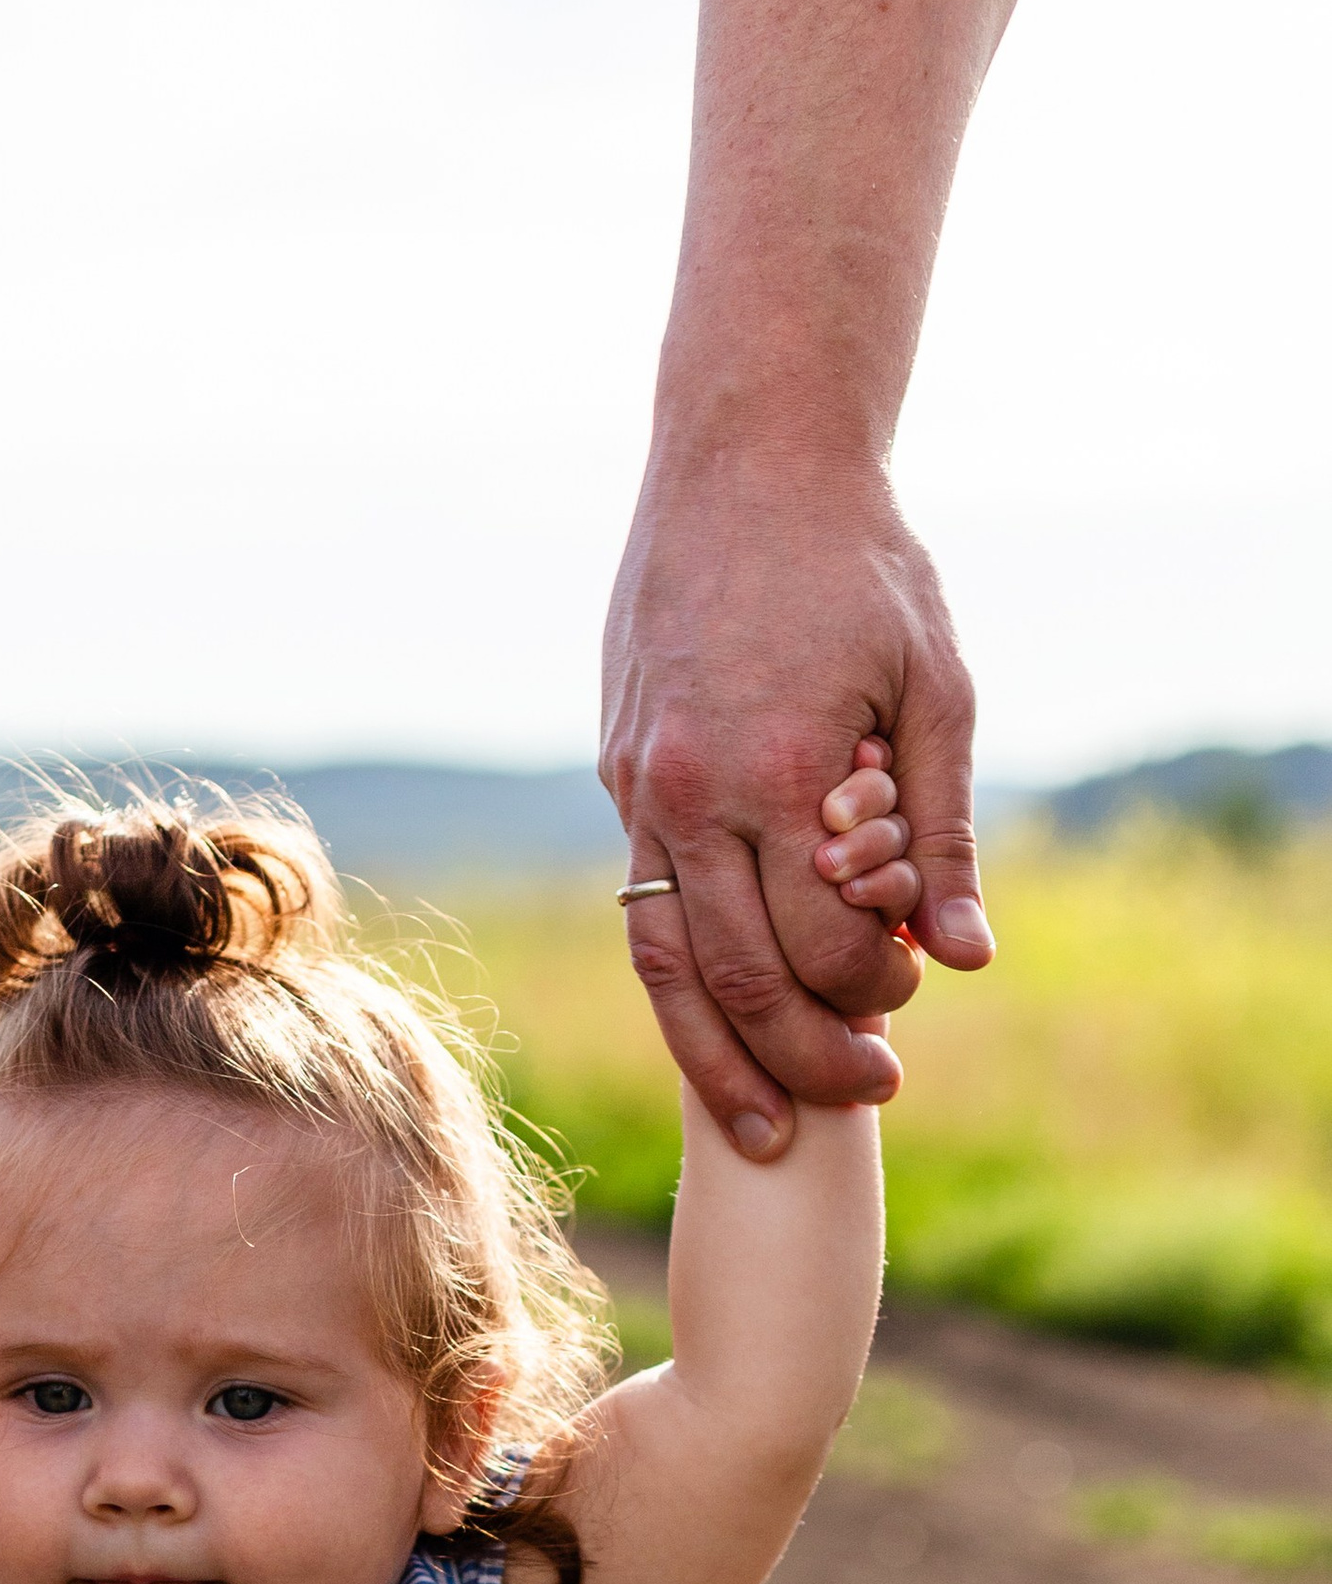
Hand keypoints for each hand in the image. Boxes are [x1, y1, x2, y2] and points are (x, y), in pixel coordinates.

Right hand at [600, 451, 991, 1155]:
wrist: (746, 456)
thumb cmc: (859, 562)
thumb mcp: (936, 683)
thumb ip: (941, 829)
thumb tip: (964, 958)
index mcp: (776, 767)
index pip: (819, 942)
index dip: (871, 993)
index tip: (909, 998)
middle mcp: (691, 792)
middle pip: (735, 980)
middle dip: (801, 1059)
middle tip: (862, 1097)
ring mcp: (641, 789)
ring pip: (665, 966)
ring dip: (715, 1060)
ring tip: (761, 1126)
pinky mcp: (620, 776)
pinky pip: (644, 907)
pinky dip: (684, 979)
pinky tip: (721, 1019)